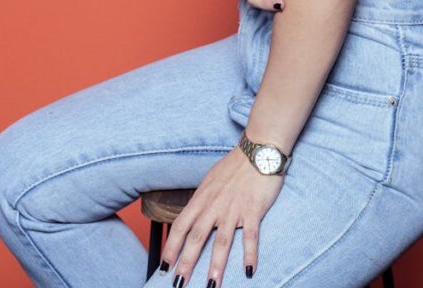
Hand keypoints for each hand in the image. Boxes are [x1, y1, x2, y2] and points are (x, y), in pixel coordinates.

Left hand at [160, 144, 284, 285]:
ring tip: (211, 286)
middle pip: (197, 237)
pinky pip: (251, 236)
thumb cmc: (234, 166)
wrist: (259, 149)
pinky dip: (249, 254)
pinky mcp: (254, 209)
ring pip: (222, 241)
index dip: (171, 247)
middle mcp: (215, 205)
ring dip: (215, 266)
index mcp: (202, 197)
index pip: (181, 226)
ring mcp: (234, 208)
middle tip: (178, 284)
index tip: (164, 267)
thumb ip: (202, 200)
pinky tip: (248, 271)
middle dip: (186, 263)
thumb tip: (192, 217)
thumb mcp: (211, 181)